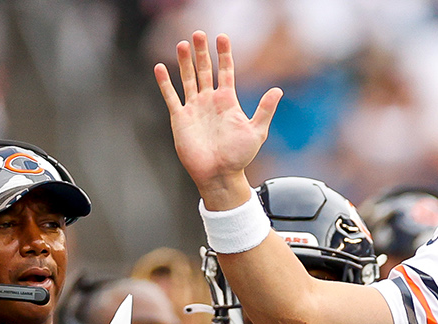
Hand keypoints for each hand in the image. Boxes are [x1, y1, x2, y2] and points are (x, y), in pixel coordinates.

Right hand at [154, 32, 281, 205]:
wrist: (220, 175)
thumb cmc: (239, 157)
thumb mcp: (257, 131)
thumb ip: (265, 109)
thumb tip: (278, 90)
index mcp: (228, 101)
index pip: (225, 71)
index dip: (224, 54)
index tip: (222, 37)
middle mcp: (210, 101)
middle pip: (204, 70)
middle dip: (202, 52)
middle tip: (199, 34)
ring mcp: (194, 108)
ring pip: (188, 79)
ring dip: (185, 62)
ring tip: (183, 44)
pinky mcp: (180, 118)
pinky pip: (171, 97)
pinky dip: (165, 83)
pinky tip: (159, 68)